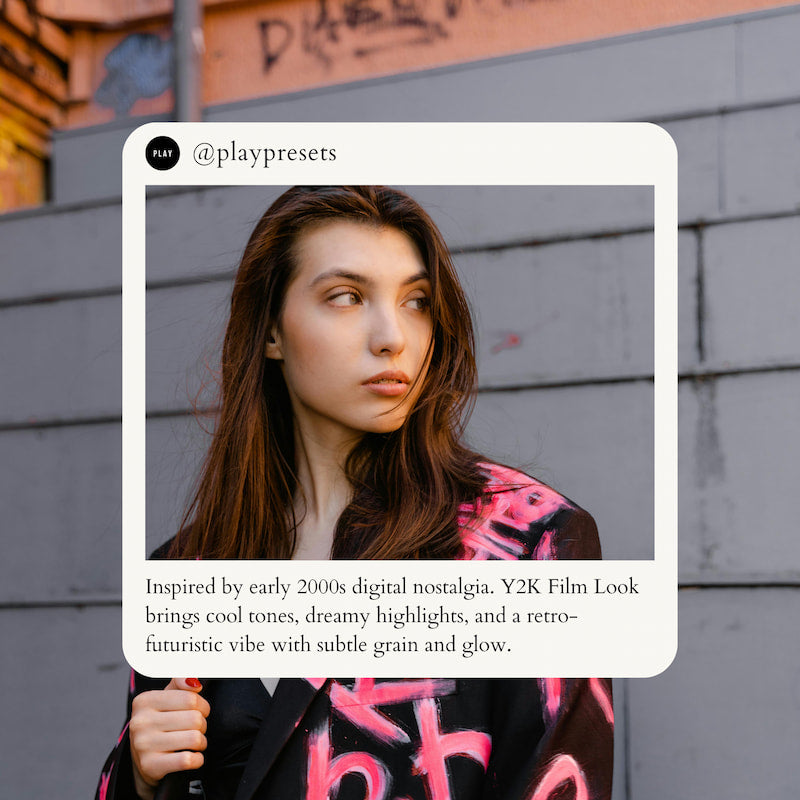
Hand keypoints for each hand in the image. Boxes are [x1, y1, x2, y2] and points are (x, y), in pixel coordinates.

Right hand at [129, 678, 209, 799]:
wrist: (142, 759)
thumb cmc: (160, 722)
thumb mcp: (166, 699)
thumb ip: (180, 683)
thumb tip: (194, 682)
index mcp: (145, 701)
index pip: (190, 698)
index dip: (203, 706)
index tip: (200, 711)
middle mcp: (140, 722)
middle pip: (194, 719)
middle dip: (202, 725)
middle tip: (197, 728)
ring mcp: (143, 745)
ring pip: (194, 739)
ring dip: (201, 742)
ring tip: (195, 742)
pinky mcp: (150, 766)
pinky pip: (187, 760)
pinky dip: (197, 759)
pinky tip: (193, 757)